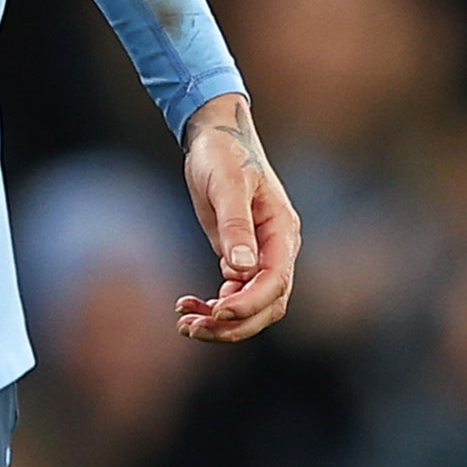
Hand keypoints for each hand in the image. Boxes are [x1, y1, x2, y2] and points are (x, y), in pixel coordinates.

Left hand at [175, 94, 298, 341]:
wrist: (215, 137)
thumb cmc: (224, 154)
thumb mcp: (227, 185)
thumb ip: (236, 226)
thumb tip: (241, 270)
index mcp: (282, 231)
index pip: (276, 282)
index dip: (250, 303)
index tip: (217, 312)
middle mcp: (277, 248)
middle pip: (268, 304)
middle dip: (234, 323)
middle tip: (193, 329)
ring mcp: (259, 254)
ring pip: (251, 304)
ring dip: (222, 321)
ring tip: (184, 324)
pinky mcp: (239, 256)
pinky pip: (234, 293)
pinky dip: (213, 306)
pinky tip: (187, 305)